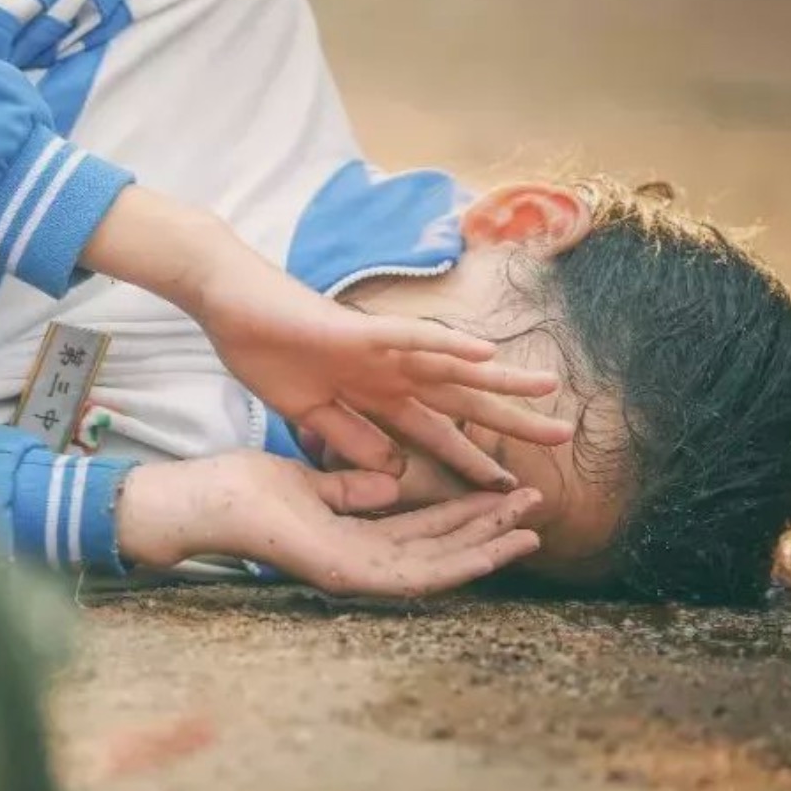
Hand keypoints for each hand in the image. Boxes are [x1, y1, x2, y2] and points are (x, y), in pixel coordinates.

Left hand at [117, 453, 543, 598]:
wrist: (208, 499)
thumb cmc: (247, 491)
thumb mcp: (314, 485)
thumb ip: (352, 489)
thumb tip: (391, 483)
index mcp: (354, 538)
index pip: (423, 531)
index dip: (466, 515)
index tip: (504, 495)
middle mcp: (361, 560)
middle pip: (440, 549)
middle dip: (490, 529)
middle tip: (536, 508)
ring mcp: (356, 573)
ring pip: (438, 567)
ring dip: (486, 550)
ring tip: (531, 531)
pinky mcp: (347, 575)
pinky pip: (414, 577)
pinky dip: (457, 564)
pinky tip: (492, 550)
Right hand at [193, 255, 572, 484]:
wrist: (227, 305)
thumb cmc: (263, 350)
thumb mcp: (309, 415)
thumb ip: (350, 438)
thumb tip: (392, 468)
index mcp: (374, 394)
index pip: (434, 432)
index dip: (469, 458)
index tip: (505, 486)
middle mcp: (388, 371)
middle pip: (460, 400)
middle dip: (509, 420)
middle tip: (563, 437)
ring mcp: (377, 349)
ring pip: (452, 364)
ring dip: (500, 376)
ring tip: (549, 387)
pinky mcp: (358, 331)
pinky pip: (411, 337)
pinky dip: (447, 345)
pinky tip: (485, 352)